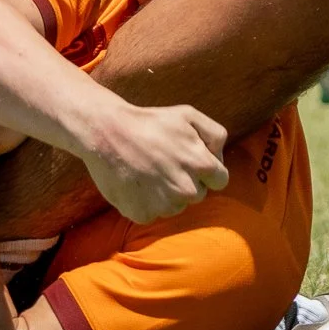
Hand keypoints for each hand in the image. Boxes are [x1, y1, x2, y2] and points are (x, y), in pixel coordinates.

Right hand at [82, 100, 229, 224]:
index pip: (220, 180)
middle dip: (188, 181)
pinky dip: (147, 202)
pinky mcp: (142, 215)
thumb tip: (219, 157)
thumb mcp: (190, 115)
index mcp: (201, 165)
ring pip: (176, 206)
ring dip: (168, 194)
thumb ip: (215, 135)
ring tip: (150, 172)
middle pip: (198, 195)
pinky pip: (154, 213)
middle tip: (167, 164)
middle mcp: (186, 190)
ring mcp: (164, 205)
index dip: (208, 170)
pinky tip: (138, 183)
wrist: (108, 134)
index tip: (193, 163)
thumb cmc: (151, 122)